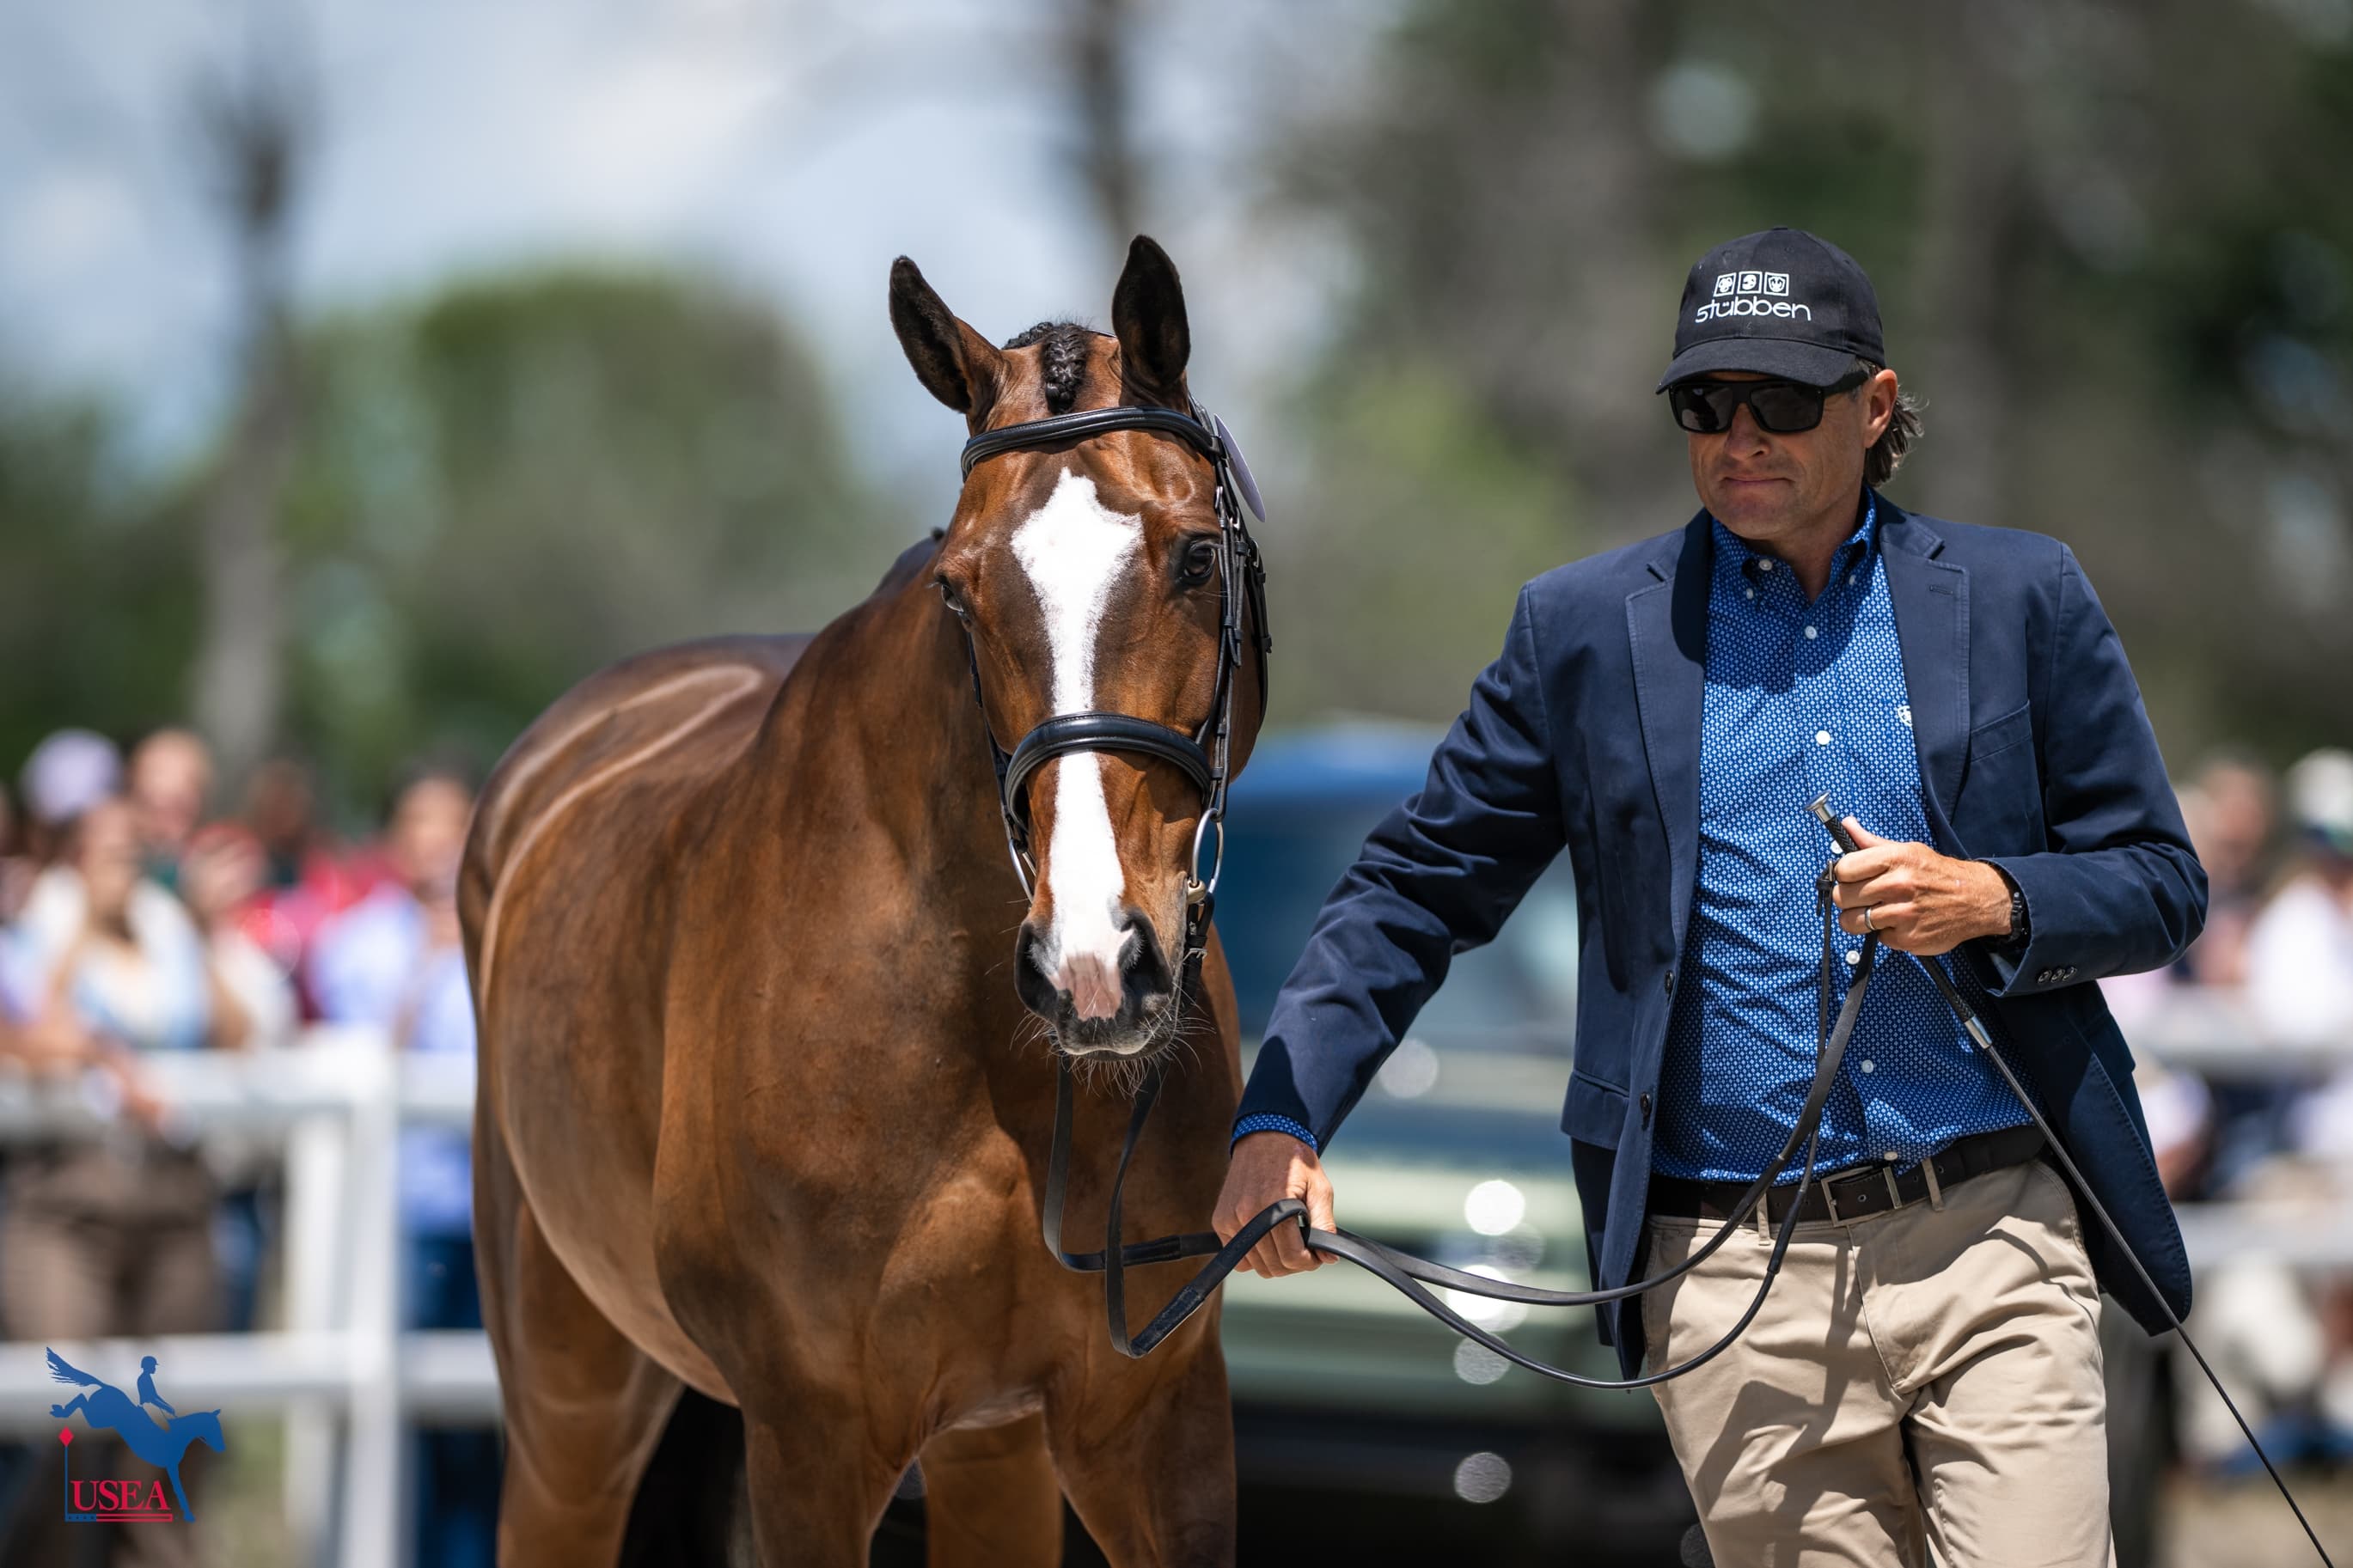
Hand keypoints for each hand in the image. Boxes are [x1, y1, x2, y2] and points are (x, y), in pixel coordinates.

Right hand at [1215, 1132, 1335, 1276]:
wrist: (1266, 1137)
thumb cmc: (1296, 1162)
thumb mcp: (1319, 1188)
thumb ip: (1324, 1225)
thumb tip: (1329, 1258)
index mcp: (1277, 1205)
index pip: (1292, 1257)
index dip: (1310, 1262)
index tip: (1316, 1254)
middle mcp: (1249, 1214)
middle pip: (1273, 1266)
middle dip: (1294, 1263)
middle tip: (1303, 1248)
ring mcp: (1231, 1218)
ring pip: (1254, 1265)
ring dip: (1274, 1261)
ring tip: (1285, 1242)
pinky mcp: (1220, 1220)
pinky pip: (1237, 1256)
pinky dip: (1253, 1255)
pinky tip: (1266, 1239)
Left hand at [1828, 818, 2011, 956]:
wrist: (1977, 899)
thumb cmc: (1936, 873)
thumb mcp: (1907, 850)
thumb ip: (1871, 843)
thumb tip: (1845, 824)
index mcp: (1895, 859)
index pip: (1843, 869)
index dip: (1843, 875)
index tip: (1851, 878)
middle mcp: (1899, 885)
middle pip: (1842, 896)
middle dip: (1847, 898)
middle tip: (1863, 898)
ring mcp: (1904, 914)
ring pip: (1851, 922)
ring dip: (1859, 919)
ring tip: (1875, 912)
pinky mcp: (1909, 938)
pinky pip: (1877, 938)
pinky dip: (1885, 933)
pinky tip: (1899, 923)